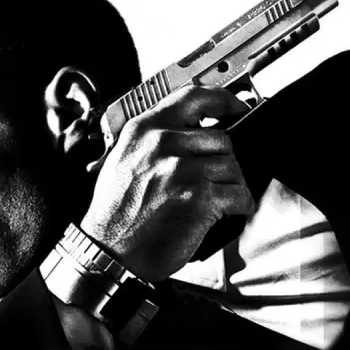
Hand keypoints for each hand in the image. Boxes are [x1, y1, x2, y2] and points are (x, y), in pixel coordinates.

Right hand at [80, 86, 253, 281]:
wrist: (110, 252)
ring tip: (216, 200)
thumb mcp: (121, 160)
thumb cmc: (114, 214)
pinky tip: (227, 212)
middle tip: (215, 179)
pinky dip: (240, 205)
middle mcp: (163, 144)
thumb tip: (189, 132)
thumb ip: (151, 140)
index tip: (237, 107)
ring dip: (231, 185)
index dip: (223, 100)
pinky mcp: (200, 198)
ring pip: (233, 167)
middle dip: (223, 161)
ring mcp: (183, 170)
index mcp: (144, 130)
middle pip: (221, 138)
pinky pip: (239, 194)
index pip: (193, 97)